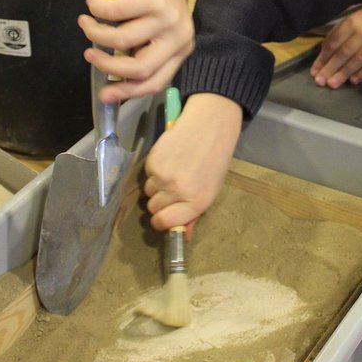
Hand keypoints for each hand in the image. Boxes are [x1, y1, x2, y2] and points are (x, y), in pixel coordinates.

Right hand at [79, 0, 193, 101]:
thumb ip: (138, 51)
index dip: (126, 91)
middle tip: (89, 55)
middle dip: (107, 66)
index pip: (155, 82)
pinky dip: (96, 9)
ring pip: (121, 41)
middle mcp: (179, 36)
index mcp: (180, 48)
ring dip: (95, 32)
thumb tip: (111, 84)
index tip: (103, 94)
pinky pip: (114, 13)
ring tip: (86, 22)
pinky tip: (92, 3)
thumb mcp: (150, 29)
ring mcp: (168, 17)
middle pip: (139, 68)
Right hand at [143, 93, 242, 230]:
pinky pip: (147, 174)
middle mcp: (178, 192)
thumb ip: (194, 214)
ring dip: (156, 185)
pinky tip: (169, 158)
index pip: (165, 222)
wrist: (209, 126)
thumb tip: (183, 236)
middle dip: (159, 202)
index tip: (162, 217)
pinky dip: (154, 170)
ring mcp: (163, 176)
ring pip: (148, 191)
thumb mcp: (211, 190)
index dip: (161, 221)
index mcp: (197, 202)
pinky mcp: (153, 161)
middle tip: (171, 189)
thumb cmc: (214, 159)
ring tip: (173, 170)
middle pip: (153, 208)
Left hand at [310, 0, 361, 88]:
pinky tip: (353, 81)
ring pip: (358, 60)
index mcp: (351, 23)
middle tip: (321, 81)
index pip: (334, 43)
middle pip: (344, 53)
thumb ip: (336, 35)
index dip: (323, 58)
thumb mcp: (350, 20)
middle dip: (331, 68)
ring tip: (333, 84)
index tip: (315, 71)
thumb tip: (323, 55)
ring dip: (344, 73)